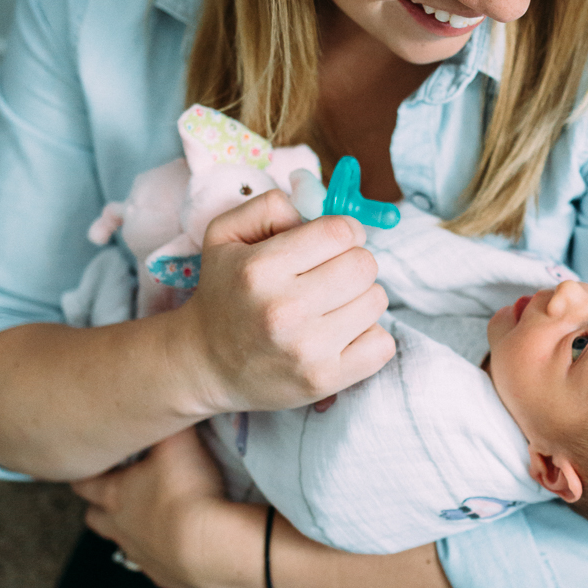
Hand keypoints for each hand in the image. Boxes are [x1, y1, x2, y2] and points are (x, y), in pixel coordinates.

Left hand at [72, 426, 267, 587]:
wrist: (211, 548)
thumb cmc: (187, 491)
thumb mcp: (177, 442)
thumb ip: (170, 419)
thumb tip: (168, 393)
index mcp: (116, 495)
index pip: (85, 482)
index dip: (85, 470)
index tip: (87, 461)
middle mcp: (121, 529)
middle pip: (96, 518)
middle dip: (100, 505)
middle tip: (115, 491)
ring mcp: (142, 557)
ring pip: (124, 546)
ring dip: (133, 533)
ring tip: (152, 520)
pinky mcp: (167, 579)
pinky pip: (158, 567)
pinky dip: (166, 556)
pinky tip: (183, 546)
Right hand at [170, 188, 393, 415]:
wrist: (205, 363)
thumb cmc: (224, 292)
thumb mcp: (225, 235)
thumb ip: (268, 207)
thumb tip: (317, 209)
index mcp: (260, 269)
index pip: (340, 232)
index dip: (345, 231)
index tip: (335, 242)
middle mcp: (284, 309)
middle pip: (364, 266)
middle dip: (354, 263)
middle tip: (332, 276)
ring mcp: (307, 349)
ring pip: (377, 301)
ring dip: (361, 299)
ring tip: (332, 307)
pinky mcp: (325, 380)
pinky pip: (382, 344)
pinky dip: (369, 336)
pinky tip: (341, 335)